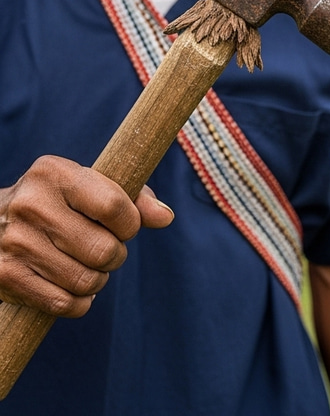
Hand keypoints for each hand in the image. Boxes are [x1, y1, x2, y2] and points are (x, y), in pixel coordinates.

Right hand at [0, 155, 173, 317]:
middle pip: (103, 250)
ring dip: (98, 280)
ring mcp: (14, 242)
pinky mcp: (5, 277)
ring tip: (89, 266)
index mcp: (55, 173)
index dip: (131, 224)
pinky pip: (63, 304)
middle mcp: (30, 204)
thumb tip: (165, 217)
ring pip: (86, 280)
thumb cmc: (61, 203)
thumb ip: (135, 198)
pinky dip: (79, 302)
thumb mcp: (92, 187)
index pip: (114, 206)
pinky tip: (72, 287)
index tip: (126, 226)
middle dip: (116, 256)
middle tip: (107, 250)